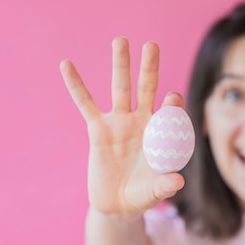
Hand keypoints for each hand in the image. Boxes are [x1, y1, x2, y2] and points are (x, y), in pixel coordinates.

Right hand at [60, 38, 184, 216]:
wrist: (118, 204)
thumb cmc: (143, 194)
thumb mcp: (155, 191)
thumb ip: (165, 185)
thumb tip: (178, 181)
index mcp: (160, 132)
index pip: (170, 111)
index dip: (172, 103)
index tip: (172, 97)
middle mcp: (141, 122)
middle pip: (147, 89)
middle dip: (149, 68)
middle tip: (152, 45)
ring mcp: (119, 123)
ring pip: (120, 88)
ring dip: (120, 65)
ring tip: (120, 41)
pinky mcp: (97, 130)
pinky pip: (85, 104)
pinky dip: (76, 85)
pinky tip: (67, 65)